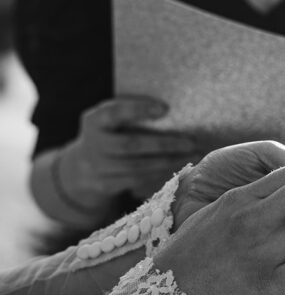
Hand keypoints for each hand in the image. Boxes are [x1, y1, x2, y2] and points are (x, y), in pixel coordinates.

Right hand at [61, 97, 201, 204]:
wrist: (81, 168)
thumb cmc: (110, 135)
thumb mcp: (112, 120)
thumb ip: (132, 112)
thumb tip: (171, 111)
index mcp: (94, 120)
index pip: (114, 112)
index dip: (138, 109)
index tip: (165, 109)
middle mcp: (93, 144)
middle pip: (130, 145)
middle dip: (163, 144)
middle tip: (191, 142)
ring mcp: (98, 167)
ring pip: (137, 167)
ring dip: (168, 161)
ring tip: (192, 155)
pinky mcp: (106, 185)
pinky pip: (138, 180)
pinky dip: (161, 173)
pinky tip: (179, 166)